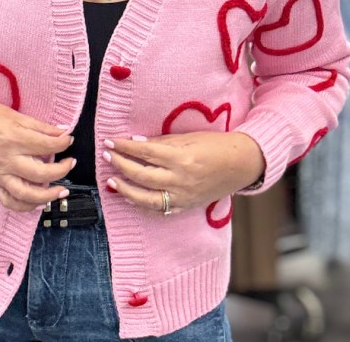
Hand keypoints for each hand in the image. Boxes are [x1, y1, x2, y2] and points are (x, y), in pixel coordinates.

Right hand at [0, 98, 75, 211]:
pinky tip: (38, 203)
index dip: (63, 143)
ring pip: (26, 194)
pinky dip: (25, 206)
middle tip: (70, 164)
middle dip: (61, 170)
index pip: (47, 146)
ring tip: (61, 192)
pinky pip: (8, 201)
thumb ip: (41, 127)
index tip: (68, 140)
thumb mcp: (16, 115)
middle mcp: (7, 160)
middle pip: (41, 174)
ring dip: (47, 196)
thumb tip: (63, 132)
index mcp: (14, 139)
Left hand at [103, 132, 264, 214]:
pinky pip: (160, 210)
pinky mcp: (186, 206)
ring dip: (126, 190)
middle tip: (107, 156)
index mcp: (182, 158)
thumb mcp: (189, 138)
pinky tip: (129, 198)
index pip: (146, 153)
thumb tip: (136, 143)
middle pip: (142, 175)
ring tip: (112, 181)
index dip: (125, 147)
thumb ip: (162, 143)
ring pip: (147, 198)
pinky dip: (142, 205)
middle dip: (121, 165)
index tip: (111, 142)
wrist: (241, 164)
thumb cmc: (216, 145)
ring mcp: (184, 196)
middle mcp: (181, 180)